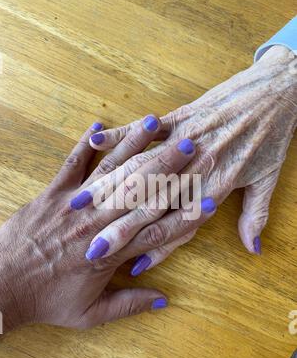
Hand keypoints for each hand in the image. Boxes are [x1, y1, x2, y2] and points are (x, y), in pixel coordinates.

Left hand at [0, 123, 195, 331]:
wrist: (0, 285)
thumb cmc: (46, 301)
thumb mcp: (89, 314)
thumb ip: (128, 305)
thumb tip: (163, 300)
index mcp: (110, 253)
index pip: (157, 231)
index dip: (186, 215)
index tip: (208, 198)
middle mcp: (98, 223)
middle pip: (140, 192)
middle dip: (167, 167)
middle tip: (190, 146)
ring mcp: (75, 205)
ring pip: (110, 171)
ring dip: (134, 146)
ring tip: (154, 124)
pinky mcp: (53, 194)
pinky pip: (71, 164)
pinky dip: (85, 145)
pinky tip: (98, 126)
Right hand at [78, 46, 296, 275]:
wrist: (277, 92)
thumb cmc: (272, 137)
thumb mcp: (268, 180)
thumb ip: (255, 217)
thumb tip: (252, 250)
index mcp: (218, 184)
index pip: (180, 224)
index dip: (157, 248)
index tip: (133, 266)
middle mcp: (196, 166)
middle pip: (152, 201)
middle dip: (120, 226)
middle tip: (92, 246)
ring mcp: (185, 138)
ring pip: (141, 168)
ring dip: (109, 187)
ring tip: (81, 205)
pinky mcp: (180, 115)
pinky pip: (146, 129)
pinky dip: (120, 135)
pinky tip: (95, 142)